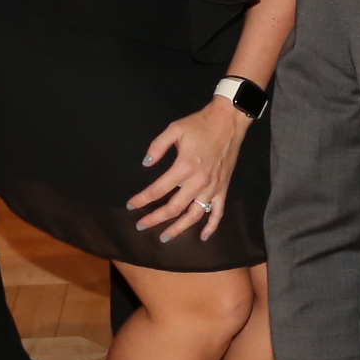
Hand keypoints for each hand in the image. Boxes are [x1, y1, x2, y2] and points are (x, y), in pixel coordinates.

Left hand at [131, 99, 254, 240]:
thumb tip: (145, 164)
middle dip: (155, 219)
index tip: (130, 205)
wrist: (228, 122)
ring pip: (194, 215)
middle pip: (174, 208)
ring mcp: (212, 187)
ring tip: (165, 237)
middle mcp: (198, 182)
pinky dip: (212, 227)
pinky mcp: (223, 188)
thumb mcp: (174, 129)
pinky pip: (218, 212)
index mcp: (184, 167)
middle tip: (141, 226)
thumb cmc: (199, 125)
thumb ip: (157, 147)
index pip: (158, 190)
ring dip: (179, 228)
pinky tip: (203, 237)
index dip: (142, 199)